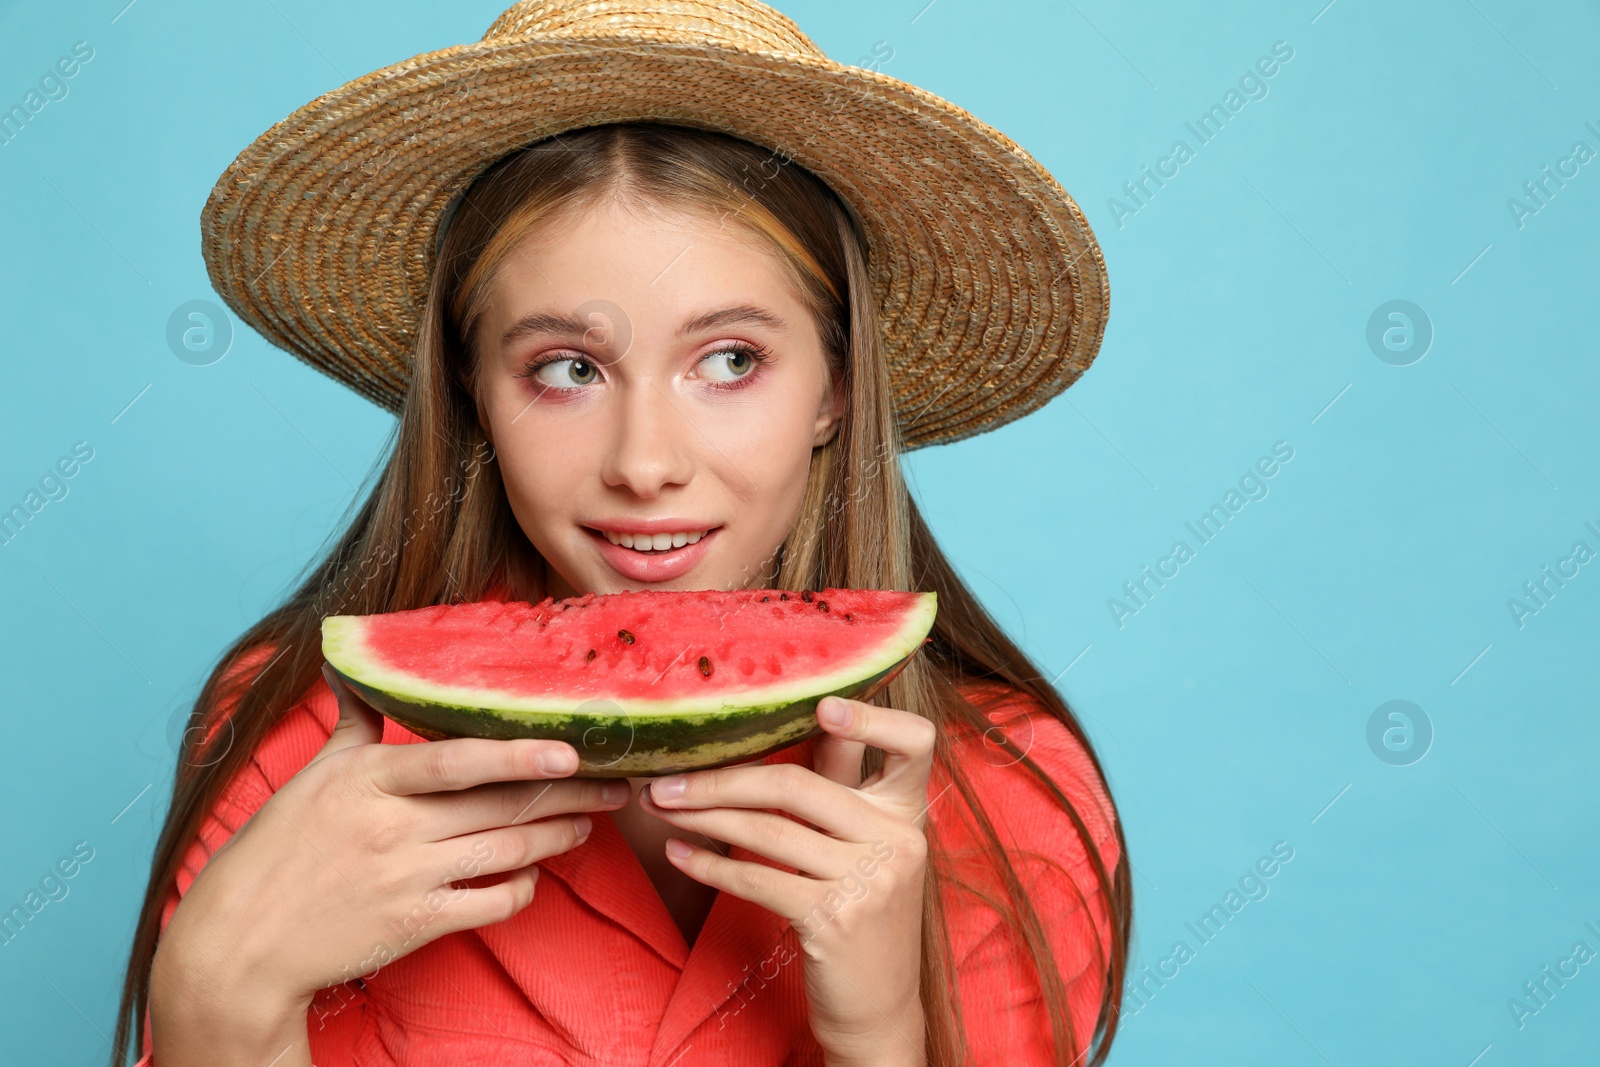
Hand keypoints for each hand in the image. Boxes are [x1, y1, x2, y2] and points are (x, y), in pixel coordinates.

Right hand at [149, 663, 629, 1063]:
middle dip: (569, 795)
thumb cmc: (276, 851)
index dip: (519, 753)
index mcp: (369, 781)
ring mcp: (408, 879)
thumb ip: (353, 723)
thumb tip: (354, 667)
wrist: (238, 945)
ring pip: (507, 852)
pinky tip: (533, 875)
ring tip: (588, 822)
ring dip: (558, 838)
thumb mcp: (313, 777)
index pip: (458, 760)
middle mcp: (393, 827)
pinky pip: (490, 904)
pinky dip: (521, 889)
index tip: (571, 748)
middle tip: (616, 784)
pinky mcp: (414, 925)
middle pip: (501, 806)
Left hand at [640, 695, 932, 1063]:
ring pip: (770, 829)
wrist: (879, 1011)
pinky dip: (711, 865)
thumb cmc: (863, 918)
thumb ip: (842, 791)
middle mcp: (898, 839)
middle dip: (723, 778)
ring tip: (660, 810)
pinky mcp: (835, 918)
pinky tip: (678, 856)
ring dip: (703, 816)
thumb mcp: (866, 848)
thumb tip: (812, 726)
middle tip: (669, 779)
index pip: (915, 742)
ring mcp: (870, 879)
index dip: (873, 717)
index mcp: (909, 813)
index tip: (820, 704)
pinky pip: (758, 878)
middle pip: (799, 785)